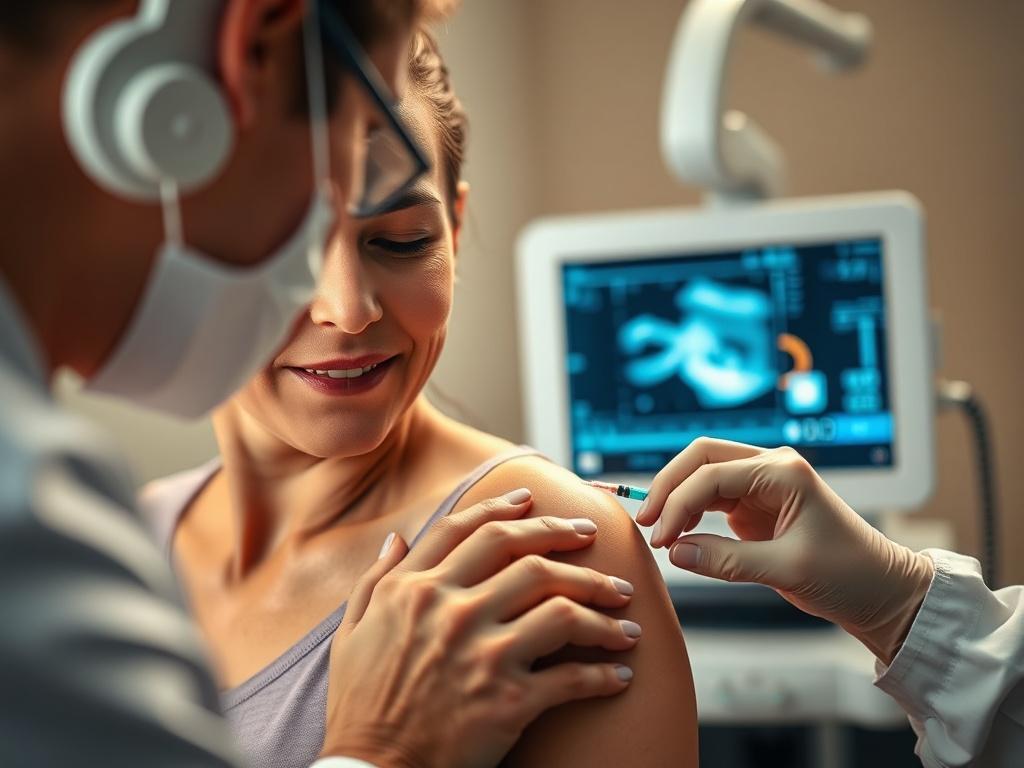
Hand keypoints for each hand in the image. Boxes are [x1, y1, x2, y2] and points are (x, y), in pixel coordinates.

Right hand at [320, 489, 638, 767]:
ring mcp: (482, 654)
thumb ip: (376, 580)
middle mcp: (451, 612)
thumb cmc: (360, 704)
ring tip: (624, 613)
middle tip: (593, 536)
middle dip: (568, 539)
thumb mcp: (351, 632)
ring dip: (601, 607)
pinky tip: (620, 673)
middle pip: (528, 558)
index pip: (471, 531)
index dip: (506, 510)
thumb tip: (397, 539)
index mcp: (414, 590)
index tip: (533, 500)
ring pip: (561, 610)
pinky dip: (604, 673)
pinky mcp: (508, 701)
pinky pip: (572, 677)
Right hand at [636, 438, 933, 662]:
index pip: (712, 475)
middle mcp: (771, 468)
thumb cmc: (849, 574)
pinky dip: (689, 511)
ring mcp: (762, 484)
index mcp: (783, 472)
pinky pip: (711, 497)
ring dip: (676, 497)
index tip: (659, 537)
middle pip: (700, 457)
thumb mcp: (787, 570)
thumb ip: (727, 560)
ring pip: (702, 474)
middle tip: (646, 523)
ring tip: (657, 532)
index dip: (678, 503)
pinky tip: (676, 533)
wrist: (880, 590)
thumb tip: (675, 551)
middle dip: (669, 486)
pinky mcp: (756, 504)